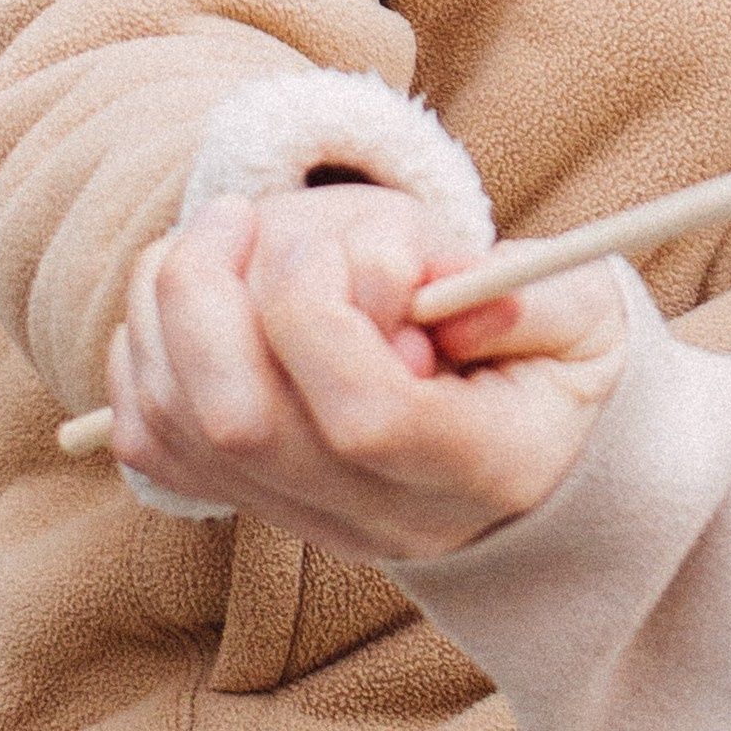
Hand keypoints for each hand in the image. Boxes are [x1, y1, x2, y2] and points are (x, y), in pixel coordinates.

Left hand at [107, 184, 628, 563]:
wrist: (532, 450)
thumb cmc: (559, 360)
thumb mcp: (587, 315)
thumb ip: (536, 299)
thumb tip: (445, 297)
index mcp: (485, 467)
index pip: (364, 418)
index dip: (318, 316)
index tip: (329, 245)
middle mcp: (386, 515)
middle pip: (243, 424)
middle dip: (209, 295)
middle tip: (237, 214)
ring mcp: (309, 517)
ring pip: (176, 422)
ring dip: (170, 305)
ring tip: (225, 239)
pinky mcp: (248, 501)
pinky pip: (148, 436)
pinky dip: (143, 350)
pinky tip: (198, 296)